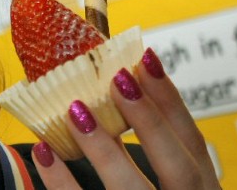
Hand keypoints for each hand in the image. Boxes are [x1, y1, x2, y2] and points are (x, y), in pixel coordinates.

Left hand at [31, 48, 220, 189]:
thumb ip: (157, 155)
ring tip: (74, 112)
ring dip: (105, 151)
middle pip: (178, 168)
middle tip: (117, 80)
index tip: (144, 60)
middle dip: (150, 123)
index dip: (171, 103)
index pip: (193, 146)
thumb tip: (115, 92)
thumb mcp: (169, 186)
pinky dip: (62, 185)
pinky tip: (43, 153)